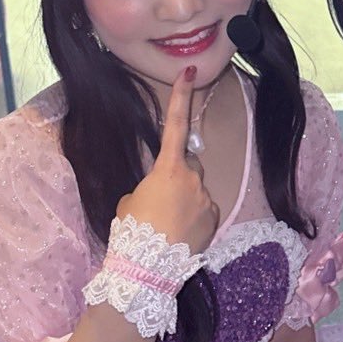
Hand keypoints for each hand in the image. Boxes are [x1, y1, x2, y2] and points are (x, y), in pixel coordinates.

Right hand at [115, 68, 219, 253]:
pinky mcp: (213, 219)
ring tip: (165, 225)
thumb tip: (158, 193)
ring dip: (183, 200)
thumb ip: (148, 187)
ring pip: (195, 190)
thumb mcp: (129, 203)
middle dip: (176, 174)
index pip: (175, 125)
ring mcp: (206, 199)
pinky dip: (192, 217)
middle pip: (187, 165)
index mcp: (168, 169)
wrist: (146, 269)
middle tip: (157, 201)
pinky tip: (178, 235)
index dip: (181, 96)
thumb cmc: (131, 232)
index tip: (189, 72)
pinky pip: (203, 209)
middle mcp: (193, 179)